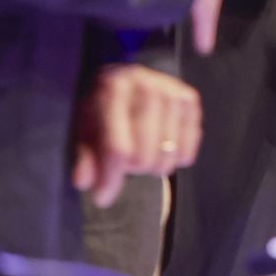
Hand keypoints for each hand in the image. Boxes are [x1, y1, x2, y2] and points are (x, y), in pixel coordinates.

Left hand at [71, 64, 202, 205]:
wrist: (127, 77)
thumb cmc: (101, 108)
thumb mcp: (84, 128)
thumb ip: (84, 156)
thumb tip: (84, 181)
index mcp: (112, 91)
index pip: (116, 148)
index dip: (110, 179)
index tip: (103, 198)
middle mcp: (145, 86)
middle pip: (144, 154)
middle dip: (133, 170)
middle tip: (127, 167)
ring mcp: (171, 91)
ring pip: (168, 151)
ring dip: (155, 165)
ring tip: (145, 159)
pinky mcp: (189, 98)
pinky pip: (190, 140)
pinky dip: (180, 155)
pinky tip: (168, 154)